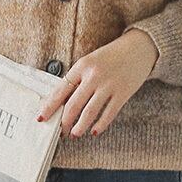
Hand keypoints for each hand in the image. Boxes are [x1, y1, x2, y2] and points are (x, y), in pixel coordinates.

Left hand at [36, 28, 158, 138]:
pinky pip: (108, 114)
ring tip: (74, 134)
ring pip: (89, 113)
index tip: (41, 118)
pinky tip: (94, 131)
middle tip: (61, 131)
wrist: (139, 48)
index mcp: (82, 65)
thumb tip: (62, 102)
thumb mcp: (90, 61)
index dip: (50, 106)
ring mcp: (109, 85)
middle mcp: (94, 75)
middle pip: (73, 105)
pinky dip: (99, 125)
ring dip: (79, 127)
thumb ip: (78, 78)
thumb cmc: (111, 56)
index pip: (61, 90)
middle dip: (64, 122)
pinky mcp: (123, 93)